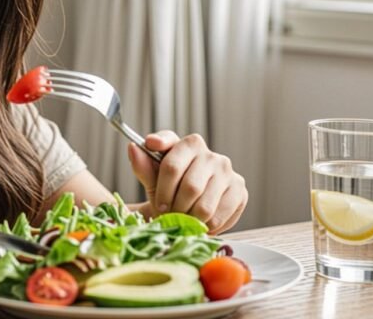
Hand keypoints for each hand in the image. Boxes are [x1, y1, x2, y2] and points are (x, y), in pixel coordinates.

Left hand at [127, 131, 246, 233]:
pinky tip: (199, 222)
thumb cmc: (167, 189)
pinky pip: (219, 217)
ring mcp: (227, 172)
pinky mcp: (240, 190)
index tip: (158, 203)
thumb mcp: (151, 178)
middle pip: (190, 188)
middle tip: (169, 215)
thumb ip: (142, 165)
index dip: (163, 188)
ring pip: (205, 205)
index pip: (173, 164)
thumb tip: (132, 147)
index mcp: (188, 144)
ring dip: (190, 219)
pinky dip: (205, 226)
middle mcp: (211, 155)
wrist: (186, 206)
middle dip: (175, 207)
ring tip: (183, 219)